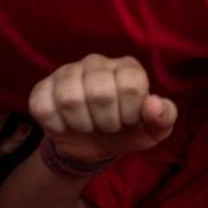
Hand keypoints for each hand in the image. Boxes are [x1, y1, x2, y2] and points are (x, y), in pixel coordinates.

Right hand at [28, 55, 177, 162]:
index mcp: (127, 67)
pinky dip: (57, 125)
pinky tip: (65, 125)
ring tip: (88, 125)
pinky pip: (43, 106)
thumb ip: (164, 117)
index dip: (131, 112)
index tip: (129, 120)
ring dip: (82, 124)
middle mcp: (97, 62)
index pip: (131, 85)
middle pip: (100, 92)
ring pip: (70, 99)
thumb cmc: (127, 131)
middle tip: (108, 125)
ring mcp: (67, 72)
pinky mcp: (42, 87)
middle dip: (107, 121)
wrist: (93, 146)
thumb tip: (154, 104)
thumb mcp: (153, 131)